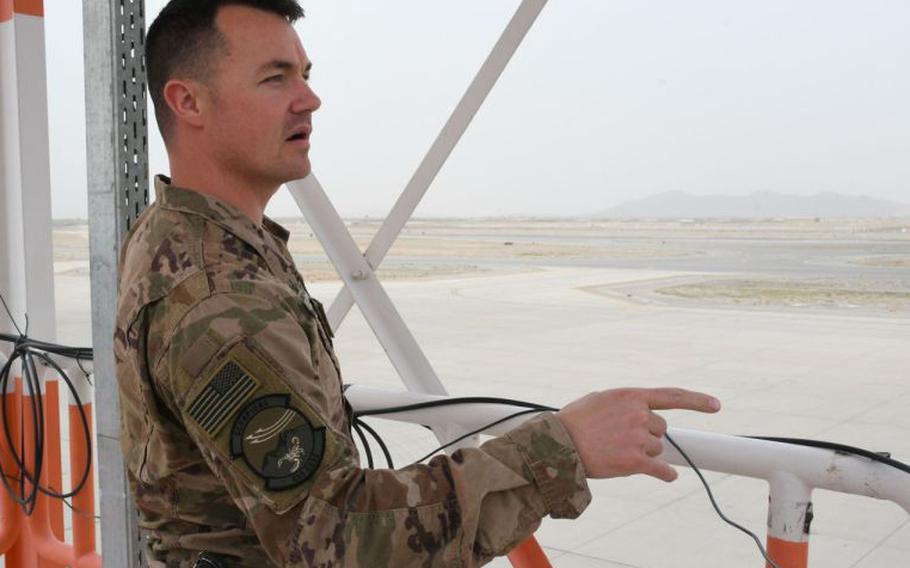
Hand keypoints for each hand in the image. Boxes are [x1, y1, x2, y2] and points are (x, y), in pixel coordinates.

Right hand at [555, 388, 719, 481]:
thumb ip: (623, 403)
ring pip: (657, 449)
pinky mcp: (635, 462)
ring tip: (618, 452)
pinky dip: (665, 474)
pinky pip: (660, 469)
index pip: (672, 396)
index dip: (697, 400)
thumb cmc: (574, 422)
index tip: (715, 406)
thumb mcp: (599, 400)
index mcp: (631, 396)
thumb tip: (637, 411)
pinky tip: (668, 476)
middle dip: (647, 435)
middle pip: (661, 430)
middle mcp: (639, 415)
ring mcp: (638, 438)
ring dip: (644, 453)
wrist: (558, 445)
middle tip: (623, 439)